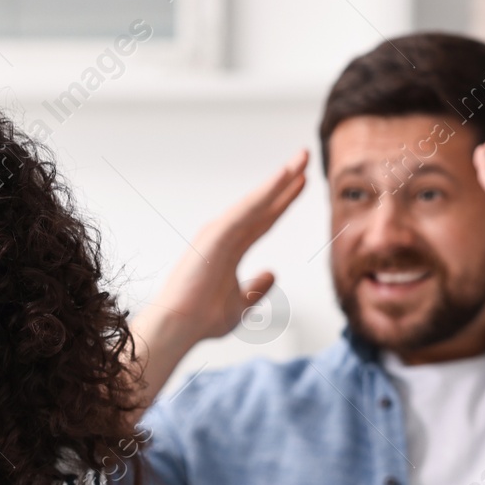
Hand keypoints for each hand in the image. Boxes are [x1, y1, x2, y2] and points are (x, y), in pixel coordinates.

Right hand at [143, 149, 307, 346]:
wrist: (179, 328)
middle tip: (305, 155)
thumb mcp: (241, 304)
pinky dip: (265, 193)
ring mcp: (219, 233)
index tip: (302, 182)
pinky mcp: (216, 235)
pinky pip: (246, 210)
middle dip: (285, 180)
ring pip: (256, 202)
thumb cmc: (201, 319)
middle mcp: (224, 236)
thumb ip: (257, 288)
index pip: (264, 220)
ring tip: (301, 159)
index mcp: (229, 250)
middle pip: (262, 204)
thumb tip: (273, 273)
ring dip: (279, 179)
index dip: (283, 201)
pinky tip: (283, 177)